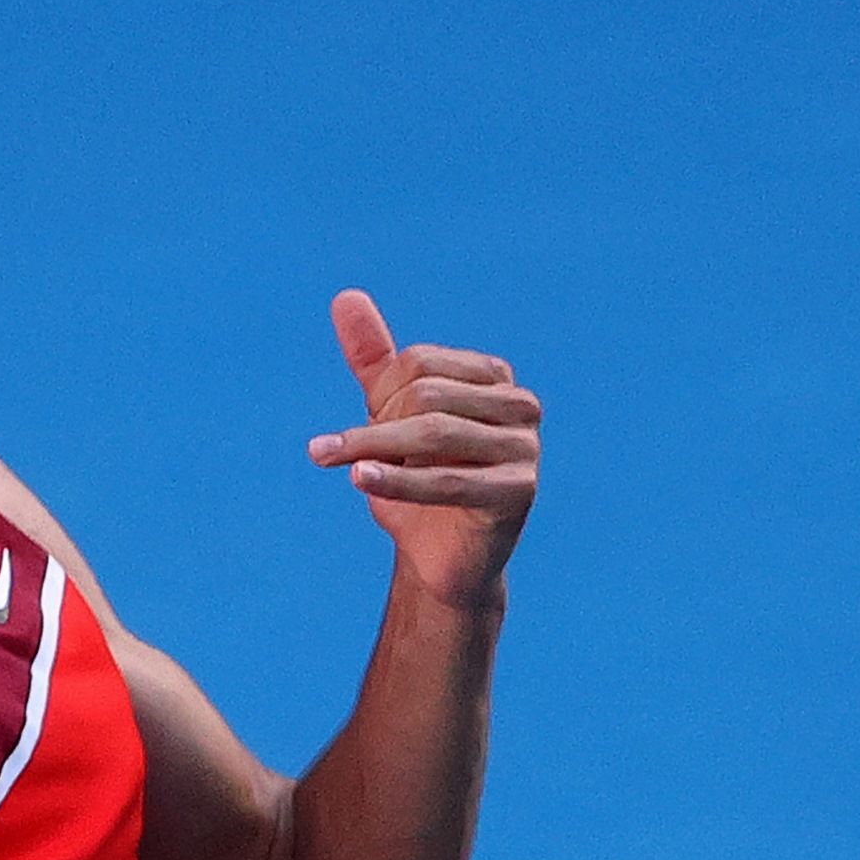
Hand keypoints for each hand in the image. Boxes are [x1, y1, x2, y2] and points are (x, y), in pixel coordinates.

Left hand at [308, 290, 539, 607]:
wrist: (442, 562)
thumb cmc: (417, 486)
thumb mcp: (392, 419)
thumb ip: (376, 361)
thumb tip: (345, 297)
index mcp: (493, 376)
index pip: (420, 363)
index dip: (379, 395)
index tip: (363, 431)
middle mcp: (518, 404)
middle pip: (426, 394)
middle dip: (376, 426)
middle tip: (341, 456)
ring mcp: (525, 446)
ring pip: (434, 435)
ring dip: (374, 451)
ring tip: (334, 464)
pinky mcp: (518, 491)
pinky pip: (446, 481)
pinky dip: (397, 481)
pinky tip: (358, 480)